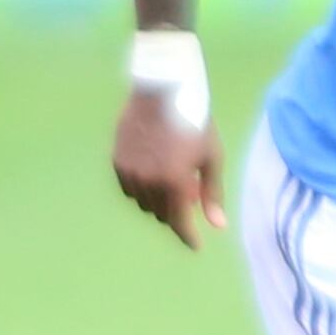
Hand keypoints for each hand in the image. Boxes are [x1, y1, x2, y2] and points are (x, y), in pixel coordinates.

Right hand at [113, 89, 224, 247]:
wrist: (162, 90)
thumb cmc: (195, 122)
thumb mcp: (211, 157)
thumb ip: (212, 194)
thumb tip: (217, 225)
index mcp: (174, 182)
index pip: (179, 223)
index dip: (188, 237)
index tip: (196, 244)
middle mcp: (148, 182)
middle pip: (161, 214)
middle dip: (176, 211)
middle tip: (190, 194)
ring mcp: (129, 172)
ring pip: (143, 203)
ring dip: (158, 200)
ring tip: (172, 180)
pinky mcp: (117, 161)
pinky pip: (129, 188)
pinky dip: (142, 189)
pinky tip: (154, 173)